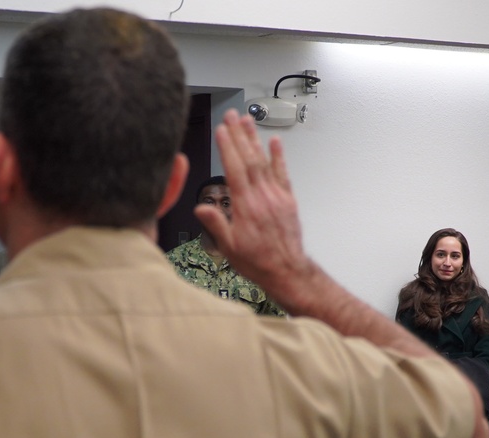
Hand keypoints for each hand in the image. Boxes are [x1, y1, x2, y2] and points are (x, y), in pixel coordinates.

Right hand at [195, 110, 311, 302]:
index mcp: (246, 207)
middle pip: (249, 159)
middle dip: (239, 135)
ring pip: (265, 162)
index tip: (221, 129)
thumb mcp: (229, 248)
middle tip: (231, 115)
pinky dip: (278, 156)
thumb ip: (216, 224)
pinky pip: (283, 173)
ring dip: (254, 139)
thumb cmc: (259, 262)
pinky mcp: (288, 200)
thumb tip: (200, 207)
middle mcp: (263, 197)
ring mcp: (277, 196)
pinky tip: (274, 141)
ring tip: (247, 120)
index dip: (228, 148)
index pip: (235, 169)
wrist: (287, 271)